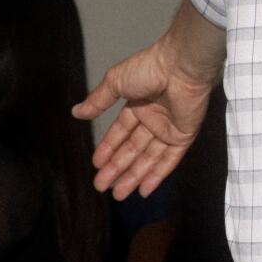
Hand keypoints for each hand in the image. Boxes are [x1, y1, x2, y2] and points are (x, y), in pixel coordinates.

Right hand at [72, 40, 212, 199]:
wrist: (181, 66)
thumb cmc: (149, 68)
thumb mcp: (116, 81)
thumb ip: (98, 100)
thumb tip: (76, 112)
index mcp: (138, 105)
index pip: (121, 132)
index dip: (108, 148)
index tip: (96, 165)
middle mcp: (153, 118)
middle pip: (132, 149)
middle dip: (117, 168)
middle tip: (101, 186)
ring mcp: (169, 128)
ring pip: (149, 158)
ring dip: (134, 176)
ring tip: (118, 194)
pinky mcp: (184, 136)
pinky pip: (170, 159)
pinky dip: (157, 175)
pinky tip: (144, 190)